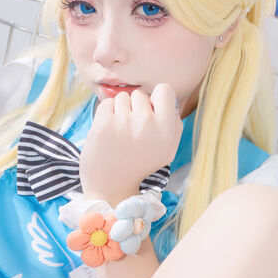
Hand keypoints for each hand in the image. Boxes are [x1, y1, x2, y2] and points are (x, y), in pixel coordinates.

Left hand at [80, 84, 181, 202]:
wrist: (111, 187)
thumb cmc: (139, 166)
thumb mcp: (167, 150)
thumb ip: (174, 125)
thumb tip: (171, 104)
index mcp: (166, 129)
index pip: (165, 90)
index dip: (155, 99)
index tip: (149, 112)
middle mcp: (148, 124)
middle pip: (140, 94)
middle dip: (135, 108)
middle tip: (131, 130)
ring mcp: (124, 123)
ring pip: (122, 98)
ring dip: (119, 111)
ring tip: (119, 132)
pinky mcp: (104, 124)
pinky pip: (106, 103)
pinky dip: (105, 114)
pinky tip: (108, 132)